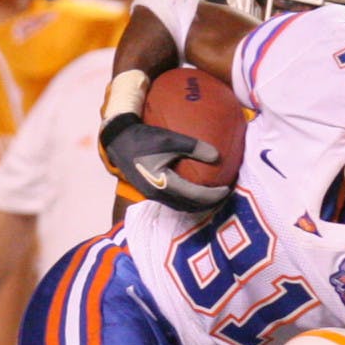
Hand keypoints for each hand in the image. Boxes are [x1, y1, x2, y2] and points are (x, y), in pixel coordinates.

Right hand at [99, 113, 229, 211]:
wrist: (117, 141)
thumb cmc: (144, 137)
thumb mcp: (170, 139)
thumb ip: (194, 147)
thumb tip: (217, 156)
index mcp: (165, 184)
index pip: (197, 196)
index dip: (214, 195)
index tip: (227, 188)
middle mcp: (159, 195)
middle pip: (191, 206)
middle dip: (209, 203)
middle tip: (224, 194)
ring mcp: (153, 196)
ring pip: (182, 207)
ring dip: (198, 204)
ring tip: (212, 196)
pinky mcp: (150, 193)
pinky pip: (174, 202)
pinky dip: (188, 200)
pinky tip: (194, 191)